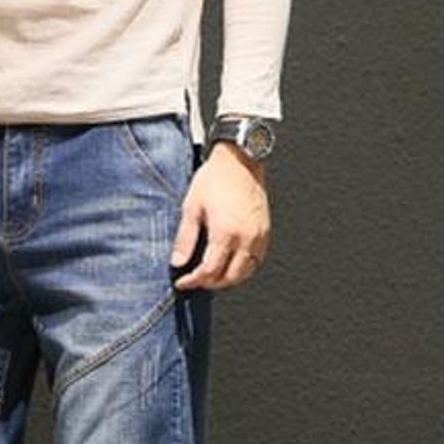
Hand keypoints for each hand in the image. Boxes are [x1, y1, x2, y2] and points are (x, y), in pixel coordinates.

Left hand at [171, 142, 270, 290]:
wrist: (240, 159)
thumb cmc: (216, 179)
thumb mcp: (191, 207)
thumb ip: (185, 239)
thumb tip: (177, 262)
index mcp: (225, 232)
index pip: (209, 271)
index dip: (194, 281)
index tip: (183, 282)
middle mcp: (245, 237)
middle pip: (229, 277)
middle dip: (210, 284)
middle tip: (196, 280)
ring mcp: (258, 235)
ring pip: (245, 272)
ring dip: (228, 279)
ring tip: (212, 275)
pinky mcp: (265, 231)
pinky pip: (256, 260)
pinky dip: (242, 268)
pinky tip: (230, 264)